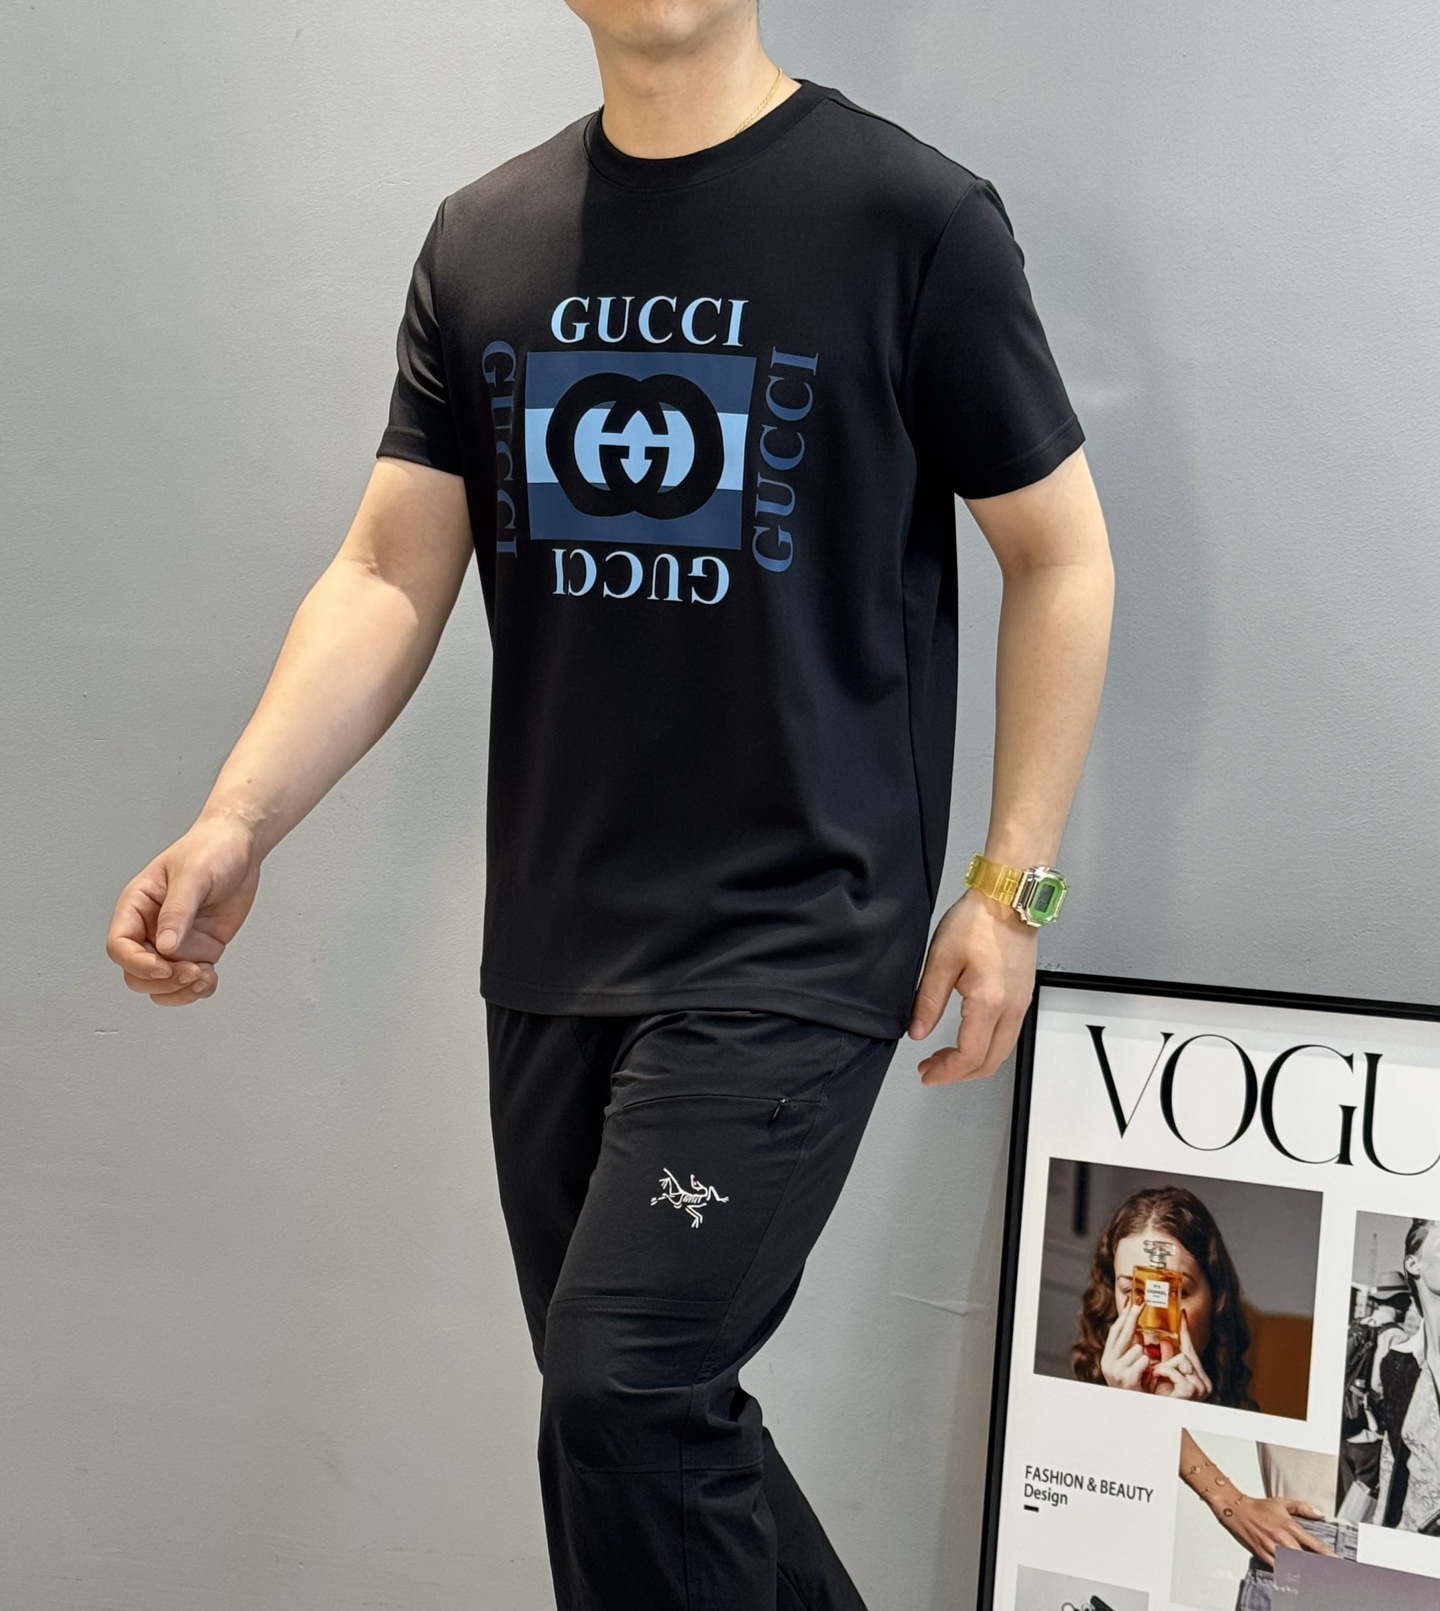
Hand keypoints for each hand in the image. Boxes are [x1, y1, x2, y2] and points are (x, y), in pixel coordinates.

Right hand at [105, 816, 260, 1004]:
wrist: (240, 846)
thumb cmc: (210, 849)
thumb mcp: (193, 876)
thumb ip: (178, 911)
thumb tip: (166, 945)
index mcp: (137, 905)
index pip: (120, 945)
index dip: (137, 963)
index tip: (164, 966)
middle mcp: (151, 927)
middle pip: (137, 973)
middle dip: (162, 980)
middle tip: (190, 970)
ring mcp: (175, 941)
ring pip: (161, 983)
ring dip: (179, 991)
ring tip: (203, 976)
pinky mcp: (198, 949)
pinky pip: (189, 981)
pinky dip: (198, 989)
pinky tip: (210, 978)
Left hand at [909, 890, 1036, 1083]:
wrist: (1007, 900)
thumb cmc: (977, 921)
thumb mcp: (940, 959)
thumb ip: (928, 1000)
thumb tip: (917, 1032)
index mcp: (989, 1002)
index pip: (969, 1055)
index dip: (946, 1072)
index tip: (927, 1073)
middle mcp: (1011, 1008)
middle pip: (990, 1062)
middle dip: (958, 1073)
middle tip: (932, 1069)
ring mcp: (1021, 1003)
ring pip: (1001, 1051)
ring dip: (974, 1062)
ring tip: (945, 1056)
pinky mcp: (1023, 996)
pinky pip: (1008, 1035)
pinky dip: (987, 1047)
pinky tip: (968, 1037)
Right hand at [1099, 1300, 1150, 1391]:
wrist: (1136, 1414)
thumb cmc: (1137, 1391)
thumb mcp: (1130, 1368)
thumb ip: (1131, 1350)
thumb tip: (1137, 1330)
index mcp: (1108, 1358)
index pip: (1115, 1331)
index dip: (1124, 1315)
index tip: (1131, 1301)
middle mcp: (1108, 1362)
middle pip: (1123, 1332)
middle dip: (1133, 1315)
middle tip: (1141, 1301)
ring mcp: (1115, 1370)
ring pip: (1138, 1348)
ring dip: (1146, 1357)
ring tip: (1147, 1373)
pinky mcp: (1126, 1378)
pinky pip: (1143, 1359)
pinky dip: (1149, 1366)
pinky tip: (1147, 1377)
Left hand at [1149, 1313, 1212, 1400]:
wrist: (1157, 1421)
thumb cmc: (1161, 1400)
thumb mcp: (1164, 1377)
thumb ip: (1167, 1360)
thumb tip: (1165, 1340)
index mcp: (1199, 1379)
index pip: (1191, 1350)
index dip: (1185, 1332)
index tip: (1182, 1314)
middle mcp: (1205, 1383)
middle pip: (1185, 1353)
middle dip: (1168, 1360)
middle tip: (1157, 1372)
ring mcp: (1200, 1388)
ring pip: (1179, 1359)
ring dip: (1164, 1368)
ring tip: (1158, 1382)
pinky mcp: (1191, 1390)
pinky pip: (1173, 1369)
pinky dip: (1162, 1373)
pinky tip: (1158, 1382)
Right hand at [1210, 1493, 1336, 1567]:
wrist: (1235, 1509)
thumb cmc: (1258, 1507)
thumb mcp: (1282, 1502)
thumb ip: (1303, 1508)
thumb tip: (1320, 1515)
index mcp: (1290, 1526)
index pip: (1314, 1544)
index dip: (1328, 1555)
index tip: (1338, 1561)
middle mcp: (1283, 1539)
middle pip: (1306, 1559)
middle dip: (1317, 1566)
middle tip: (1329, 1573)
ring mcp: (1272, 1548)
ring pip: (1293, 1566)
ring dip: (1304, 1572)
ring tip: (1315, 1578)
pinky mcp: (1263, 1555)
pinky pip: (1278, 1568)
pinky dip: (1287, 1573)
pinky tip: (1294, 1577)